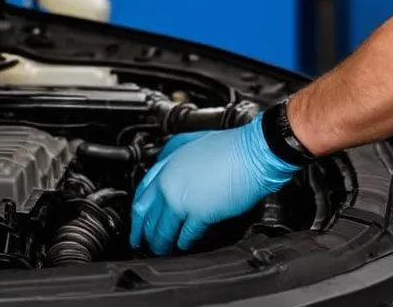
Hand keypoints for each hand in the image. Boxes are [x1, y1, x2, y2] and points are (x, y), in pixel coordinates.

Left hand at [130, 117, 300, 254]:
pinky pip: (185, 234)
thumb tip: (175, 174)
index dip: (139, 211)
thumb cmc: (233, 146)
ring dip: (161, 241)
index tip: (138, 220)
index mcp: (169, 161)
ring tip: (162, 248)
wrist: (254, 152)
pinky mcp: (199, 213)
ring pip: (162, 228)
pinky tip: (184, 244)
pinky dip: (184, 242)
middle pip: (146, 214)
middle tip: (140, 241)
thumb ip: (179, 160)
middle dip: (142, 231)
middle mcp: (170, 179)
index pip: (143, 191)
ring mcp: (183, 197)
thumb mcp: (197, 144)